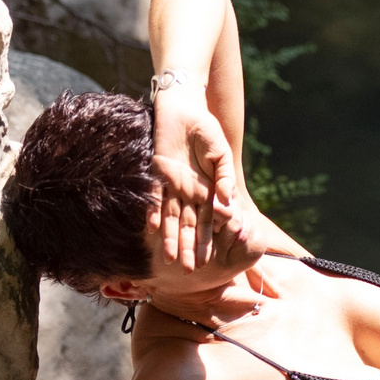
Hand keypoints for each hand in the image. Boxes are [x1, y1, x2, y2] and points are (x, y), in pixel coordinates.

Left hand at [148, 87, 238, 271]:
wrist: (184, 109)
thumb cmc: (207, 131)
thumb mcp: (221, 155)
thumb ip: (224, 179)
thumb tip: (227, 205)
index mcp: (206, 190)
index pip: (207, 220)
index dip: (206, 240)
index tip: (207, 260)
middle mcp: (188, 192)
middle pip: (187, 224)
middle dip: (187, 246)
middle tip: (188, 270)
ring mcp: (171, 184)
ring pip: (169, 216)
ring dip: (169, 237)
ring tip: (168, 259)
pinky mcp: (156, 173)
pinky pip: (154, 196)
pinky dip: (153, 211)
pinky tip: (152, 229)